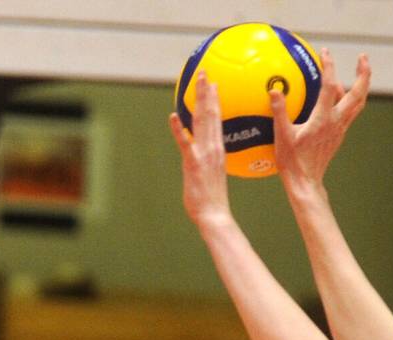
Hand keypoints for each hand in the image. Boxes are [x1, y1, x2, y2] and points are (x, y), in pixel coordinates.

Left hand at [168, 72, 231, 228]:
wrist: (213, 213)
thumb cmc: (212, 199)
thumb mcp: (214, 174)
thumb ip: (211, 161)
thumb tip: (208, 157)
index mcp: (219, 149)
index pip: (217, 119)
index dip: (214, 100)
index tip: (213, 84)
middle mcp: (213, 147)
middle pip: (211, 113)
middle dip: (207, 91)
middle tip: (204, 73)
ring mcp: (203, 153)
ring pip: (202, 121)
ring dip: (199, 100)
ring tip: (198, 81)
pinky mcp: (192, 162)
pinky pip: (185, 142)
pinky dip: (178, 129)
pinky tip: (173, 116)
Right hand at [271, 49, 369, 191]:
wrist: (305, 183)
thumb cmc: (292, 162)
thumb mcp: (282, 136)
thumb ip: (279, 112)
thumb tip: (274, 90)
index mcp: (323, 119)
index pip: (329, 86)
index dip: (328, 66)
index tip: (325, 52)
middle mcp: (336, 122)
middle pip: (359, 93)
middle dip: (363, 73)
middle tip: (362, 57)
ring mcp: (339, 129)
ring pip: (358, 103)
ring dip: (360, 86)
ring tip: (355, 75)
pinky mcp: (337, 136)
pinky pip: (348, 114)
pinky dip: (348, 101)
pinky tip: (338, 100)